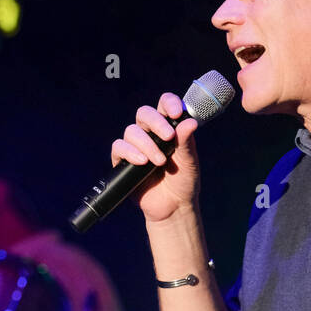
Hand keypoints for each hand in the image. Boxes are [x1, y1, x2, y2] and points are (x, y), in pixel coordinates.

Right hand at [110, 92, 199, 222]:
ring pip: (132, 131)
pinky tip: (142, 162)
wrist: (173, 208)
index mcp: (168, 128)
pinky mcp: (123, 161)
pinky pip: (119, 147)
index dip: (168, 103)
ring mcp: (136, 146)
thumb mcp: (189, 163)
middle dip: (156, 122)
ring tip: (159, 161)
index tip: (176, 113)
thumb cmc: (183, 183)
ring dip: (146, 144)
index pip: (164, 105)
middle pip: (144, 113)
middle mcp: (150, 134)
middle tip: (169, 137)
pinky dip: (130, 152)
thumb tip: (190, 122)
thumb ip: (187, 142)